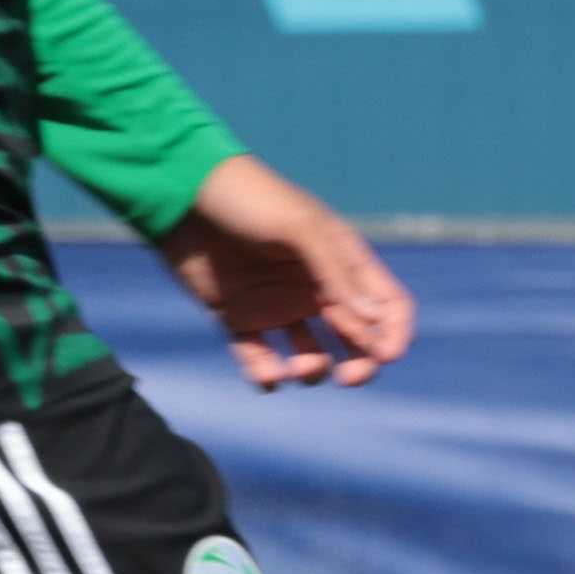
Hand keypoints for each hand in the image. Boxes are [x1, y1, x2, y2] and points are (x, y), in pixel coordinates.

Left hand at [161, 155, 409, 390]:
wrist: (181, 195)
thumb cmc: (248, 199)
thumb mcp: (299, 228)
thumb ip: (336, 275)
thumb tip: (373, 323)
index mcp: (341, 261)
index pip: (387, 305)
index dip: (393, 333)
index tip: (385, 355)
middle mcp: (315, 288)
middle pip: (356, 338)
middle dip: (362, 364)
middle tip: (350, 379)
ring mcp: (277, 304)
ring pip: (311, 356)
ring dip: (313, 371)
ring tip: (297, 367)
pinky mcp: (238, 316)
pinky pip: (260, 358)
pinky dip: (267, 375)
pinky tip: (268, 376)